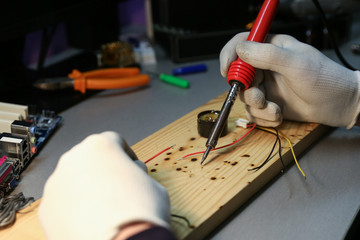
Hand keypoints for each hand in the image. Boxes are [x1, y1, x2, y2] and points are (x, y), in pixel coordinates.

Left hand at [38, 132, 170, 239]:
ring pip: (73, 180)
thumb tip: (132, 175)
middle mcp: (73, 160)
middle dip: (104, 170)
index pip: (113, 140)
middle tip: (118, 188)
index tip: (130, 166)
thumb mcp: (152, 183)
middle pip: (90, 159)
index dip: (126, 154)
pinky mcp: (47, 210)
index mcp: (99, 146)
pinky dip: (74, 208)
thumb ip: (137, 172)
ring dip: (87, 188)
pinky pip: (63, 203)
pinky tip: (91, 220)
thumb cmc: (138, 213)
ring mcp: (56, 184)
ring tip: (104, 207)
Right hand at [220, 32, 359, 127]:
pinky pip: (254, 112)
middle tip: (261, 97)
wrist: (339, 106)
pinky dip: (263, 117)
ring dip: (258, 108)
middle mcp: (265, 66)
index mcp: (271, 48)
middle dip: (248, 91)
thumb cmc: (325, 80)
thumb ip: (267, 55)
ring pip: (245, 98)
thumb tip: (241, 50)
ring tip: (275, 109)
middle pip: (239, 76)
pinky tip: (278, 115)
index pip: (241, 44)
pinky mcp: (269, 103)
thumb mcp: (296, 64)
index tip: (228, 71)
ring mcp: (266, 86)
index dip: (230, 55)